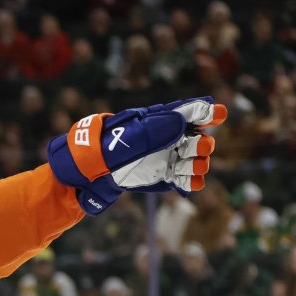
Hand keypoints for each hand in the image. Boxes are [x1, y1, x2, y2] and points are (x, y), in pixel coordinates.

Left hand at [47, 96, 227, 214]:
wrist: (77, 180)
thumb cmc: (93, 154)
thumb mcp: (116, 143)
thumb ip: (146, 134)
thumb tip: (180, 122)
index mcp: (150, 121)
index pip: (182, 111)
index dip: (202, 111)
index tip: (218, 113)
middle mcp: (161, 138)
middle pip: (193, 136)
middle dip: (201, 142)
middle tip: (199, 147)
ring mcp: (162, 158)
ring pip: (192, 158)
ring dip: (198, 163)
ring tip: (191, 167)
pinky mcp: (160, 177)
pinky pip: (183, 179)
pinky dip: (191, 182)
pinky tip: (192, 184)